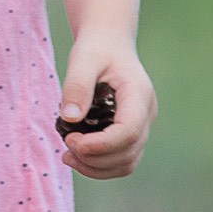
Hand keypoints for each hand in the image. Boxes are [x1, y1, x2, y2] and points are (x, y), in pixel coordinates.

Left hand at [55, 36, 155, 178]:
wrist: (109, 44)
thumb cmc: (97, 49)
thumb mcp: (83, 59)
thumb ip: (77, 86)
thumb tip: (70, 118)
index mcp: (138, 95)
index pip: (128, 131)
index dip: (101, 145)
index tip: (72, 141)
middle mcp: (146, 114)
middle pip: (127, 153)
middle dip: (94, 158)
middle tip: (66, 144)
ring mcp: (142, 126)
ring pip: (126, 163)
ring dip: (95, 167)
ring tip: (68, 155)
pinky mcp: (131, 134)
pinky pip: (120, 160)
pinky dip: (99, 165)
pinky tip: (76, 154)